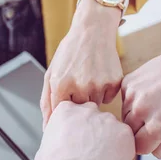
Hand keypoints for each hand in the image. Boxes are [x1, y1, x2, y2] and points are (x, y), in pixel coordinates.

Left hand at [40, 0, 122, 128]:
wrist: (93, 31)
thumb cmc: (70, 53)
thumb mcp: (52, 73)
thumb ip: (46, 102)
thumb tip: (47, 128)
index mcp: (60, 85)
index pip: (60, 114)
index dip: (63, 111)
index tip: (65, 108)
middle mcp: (80, 87)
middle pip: (78, 111)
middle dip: (77, 102)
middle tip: (78, 83)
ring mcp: (98, 85)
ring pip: (95, 105)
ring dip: (92, 96)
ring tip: (89, 76)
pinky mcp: (114, 83)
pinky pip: (108, 98)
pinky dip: (104, 90)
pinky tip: (100, 75)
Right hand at [121, 33, 160, 158]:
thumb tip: (148, 152)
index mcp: (158, 125)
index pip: (140, 148)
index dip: (149, 144)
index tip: (157, 136)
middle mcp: (141, 110)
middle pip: (129, 133)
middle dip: (141, 131)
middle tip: (156, 119)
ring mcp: (132, 95)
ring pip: (125, 116)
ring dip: (136, 115)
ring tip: (154, 104)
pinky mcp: (127, 82)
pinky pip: (124, 100)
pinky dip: (133, 100)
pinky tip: (149, 92)